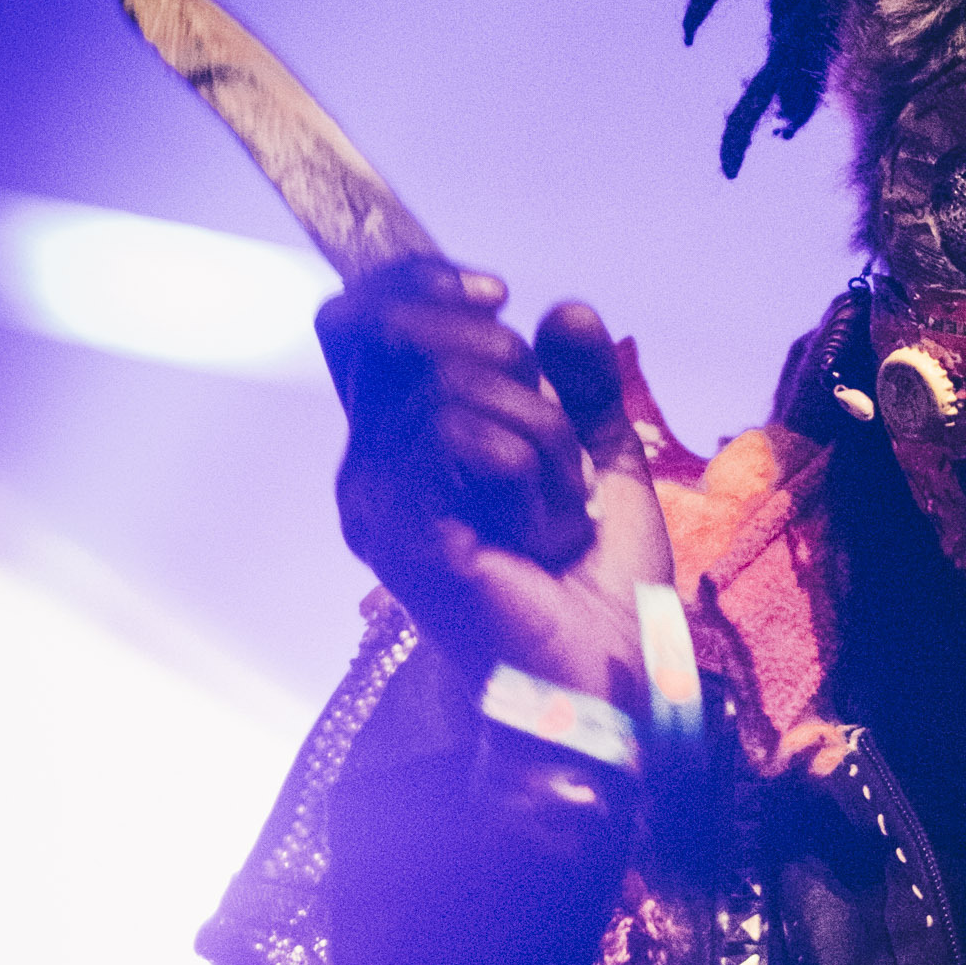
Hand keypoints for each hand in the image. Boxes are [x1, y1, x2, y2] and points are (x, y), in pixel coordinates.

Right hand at [322, 261, 672, 703]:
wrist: (605, 680)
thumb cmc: (597, 592)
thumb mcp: (602, 463)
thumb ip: (582, 386)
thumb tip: (566, 311)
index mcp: (400, 447)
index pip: (360, 322)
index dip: (422, 285)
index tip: (501, 296)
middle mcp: (369, 469)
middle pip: (387, 331)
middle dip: (493, 353)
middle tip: (551, 429)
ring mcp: (375, 502)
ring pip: (448, 387)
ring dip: (541, 436)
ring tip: (562, 512)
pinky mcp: (400, 531)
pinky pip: (460, 436)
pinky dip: (530, 470)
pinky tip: (546, 532)